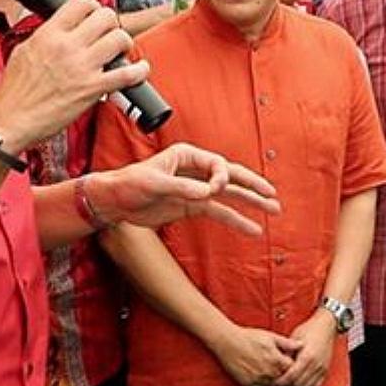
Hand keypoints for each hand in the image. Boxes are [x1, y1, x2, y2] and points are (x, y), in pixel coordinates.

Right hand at [0, 0, 141, 149]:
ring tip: (120, 51)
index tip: (94, 16)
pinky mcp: (92, 89)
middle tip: (108, 35)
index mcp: (49, 34)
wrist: (10, 121)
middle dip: (111, 24)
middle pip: (106, 16)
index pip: (81, 2)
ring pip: (120, 39)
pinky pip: (128, 74)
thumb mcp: (24, 50)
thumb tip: (59, 28)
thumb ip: (45, 35)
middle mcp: (67, 46)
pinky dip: (140, 71)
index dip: (93, 7)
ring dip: (124, 44)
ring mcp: (82, 67)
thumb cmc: (14, 92)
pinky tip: (140, 70)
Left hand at [86, 142, 280, 234]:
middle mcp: (195, 170)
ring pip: (229, 195)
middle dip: (252, 186)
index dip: (221, 177)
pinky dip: (236, 220)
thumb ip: (181, 188)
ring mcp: (195, 189)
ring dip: (250, 203)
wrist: (113, 201)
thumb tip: (207, 194)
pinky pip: (219, 213)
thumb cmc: (128, 184)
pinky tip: (252, 228)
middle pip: (231, 176)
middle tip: (272, 195)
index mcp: (186, 156)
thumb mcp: (153, 184)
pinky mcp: (192, 206)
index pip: (216, 164)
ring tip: (273, 210)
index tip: (215, 191)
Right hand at [208, 326, 301, 385]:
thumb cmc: (249, 337)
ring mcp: (258, 379)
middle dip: (283, 372)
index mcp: (276, 360)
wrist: (227, 341)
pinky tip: (257, 370)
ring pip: (272, 383)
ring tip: (265, 365)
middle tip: (276, 363)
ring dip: (272, 377)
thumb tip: (301, 345)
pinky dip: (261, 381)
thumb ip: (287, 343)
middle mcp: (268, 372)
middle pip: (283, 378)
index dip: (291, 364)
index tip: (287, 359)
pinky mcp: (248, 383)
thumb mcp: (270, 336)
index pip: (292, 369)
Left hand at [272, 311, 337, 385]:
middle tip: (280, 382)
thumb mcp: (294, 338)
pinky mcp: (325, 370)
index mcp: (307, 356)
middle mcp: (315, 364)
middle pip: (298, 383)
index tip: (275, 381)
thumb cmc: (310, 329)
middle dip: (288, 384)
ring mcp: (321, 368)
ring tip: (289, 381)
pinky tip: (301, 381)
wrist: (326, 326)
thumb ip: (287, 352)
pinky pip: (316, 385)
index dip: (281, 380)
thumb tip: (278, 364)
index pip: (291, 376)